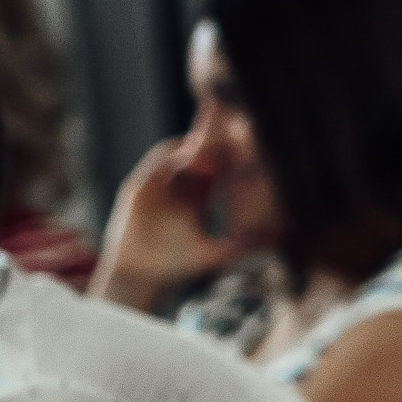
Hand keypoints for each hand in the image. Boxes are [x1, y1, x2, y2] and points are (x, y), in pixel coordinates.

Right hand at [90, 138, 251, 307]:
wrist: (138, 276)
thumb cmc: (174, 266)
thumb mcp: (209, 254)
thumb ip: (233, 249)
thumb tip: (263, 249)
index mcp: (196, 200)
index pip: (214, 172)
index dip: (228, 160)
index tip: (246, 150)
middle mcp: (177, 189)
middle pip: (196, 157)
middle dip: (210, 142)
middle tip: (228, 125)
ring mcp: (157, 186)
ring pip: (174, 156)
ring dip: (190, 147)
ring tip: (209, 139)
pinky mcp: (138, 189)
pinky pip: (153, 167)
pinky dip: (167, 159)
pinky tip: (183, 154)